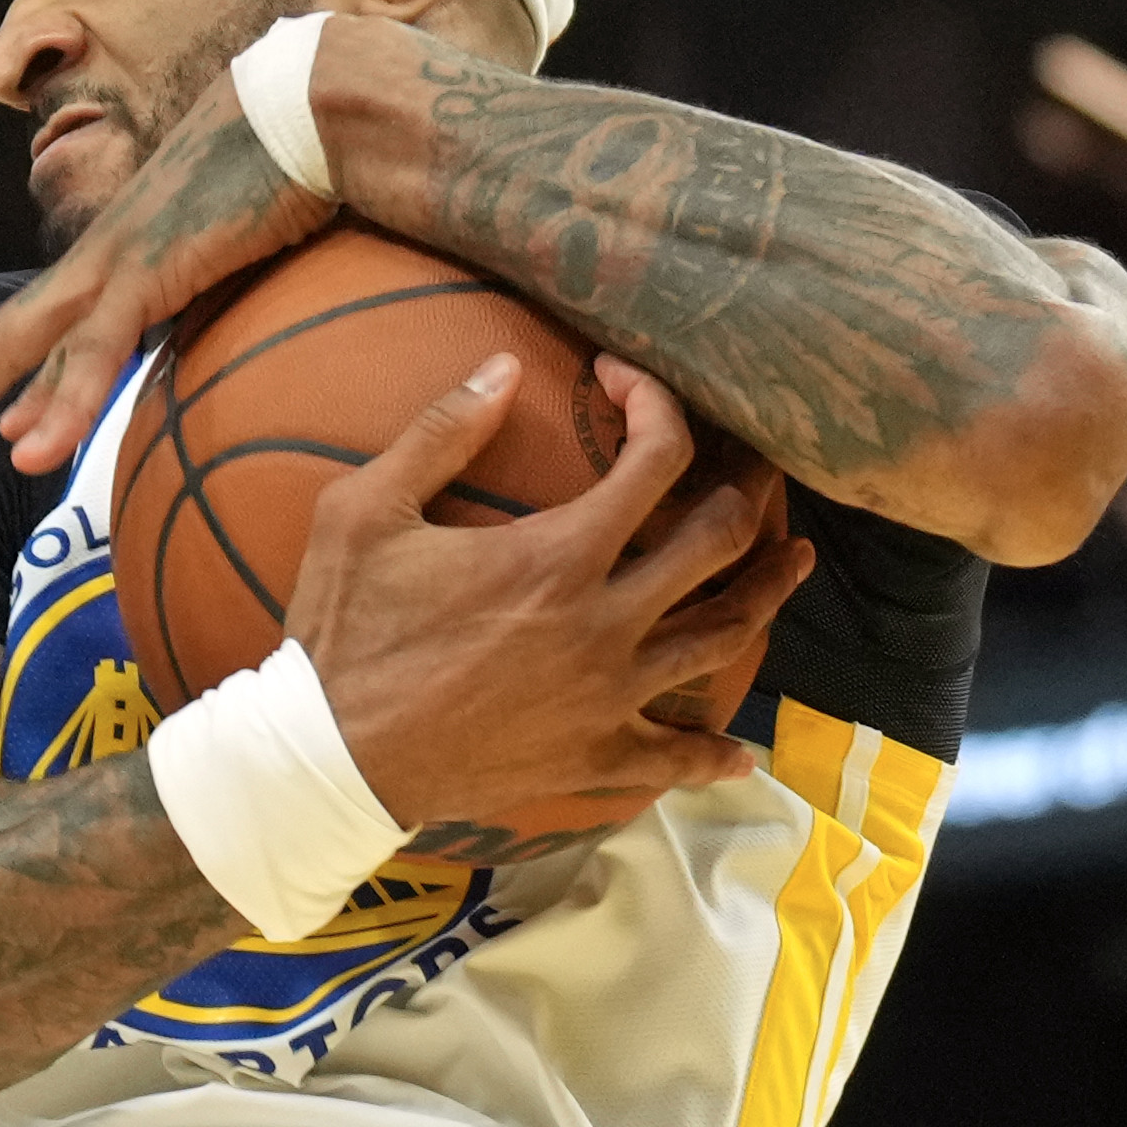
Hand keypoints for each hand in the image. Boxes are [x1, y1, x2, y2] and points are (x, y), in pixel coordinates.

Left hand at [0, 77, 334, 487]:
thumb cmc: (293, 177)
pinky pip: (96, 348)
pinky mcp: (152, 264)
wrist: (315, 109)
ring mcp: (116, 258)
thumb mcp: (240, 259)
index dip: (12, 391)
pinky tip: (33, 454)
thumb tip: (219, 359)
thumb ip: (210, 306)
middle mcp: (100, 259)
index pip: (44, 337)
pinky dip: (62, 402)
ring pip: (16, 345)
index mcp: (118, 260)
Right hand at [287, 355, 814, 833]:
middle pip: (720, 541)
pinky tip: (738, 748)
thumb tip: (504, 367)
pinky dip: (715, 752)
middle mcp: (607, 622)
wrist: (332, 759)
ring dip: (768, 592)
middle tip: (750, 468)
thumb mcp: (365, 511)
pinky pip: (677, 756)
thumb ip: (442, 432)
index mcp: (559, 554)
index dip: (657, 405)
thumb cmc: (343, 633)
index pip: (658, 457)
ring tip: (793, 562)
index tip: (626, 384)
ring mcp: (610, 696)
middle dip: (746, 491)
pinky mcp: (595, 757)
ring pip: (725, 636)